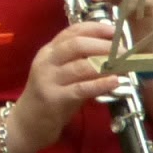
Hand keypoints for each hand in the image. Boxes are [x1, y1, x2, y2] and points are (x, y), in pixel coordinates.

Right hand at [10, 19, 123, 152]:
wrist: (27, 123)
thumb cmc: (51, 97)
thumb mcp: (62, 75)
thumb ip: (81, 63)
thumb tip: (114, 55)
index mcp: (49, 51)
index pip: (72, 31)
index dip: (96, 28)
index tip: (116, 31)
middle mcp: (46, 61)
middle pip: (76, 44)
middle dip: (104, 46)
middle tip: (124, 52)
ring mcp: (48, 79)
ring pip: (80, 66)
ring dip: (106, 65)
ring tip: (125, 67)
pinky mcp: (53, 98)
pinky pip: (80, 88)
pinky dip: (100, 84)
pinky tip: (115, 82)